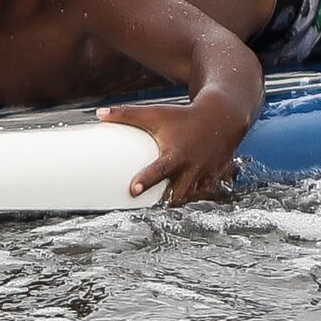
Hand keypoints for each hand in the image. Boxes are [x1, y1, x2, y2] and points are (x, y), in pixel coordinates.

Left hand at [101, 92, 251, 204]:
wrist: (221, 116)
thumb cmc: (182, 116)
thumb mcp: (155, 113)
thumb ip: (126, 114)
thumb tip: (99, 114)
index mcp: (176, 154)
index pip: (160, 170)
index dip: (146, 181)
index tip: (133, 190)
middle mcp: (192, 167)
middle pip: (178, 195)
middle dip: (165, 202)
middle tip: (149, 206)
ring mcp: (205, 174)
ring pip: (192, 198)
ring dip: (179, 201)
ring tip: (163, 205)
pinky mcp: (214, 178)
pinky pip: (204, 195)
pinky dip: (195, 198)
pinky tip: (184, 198)